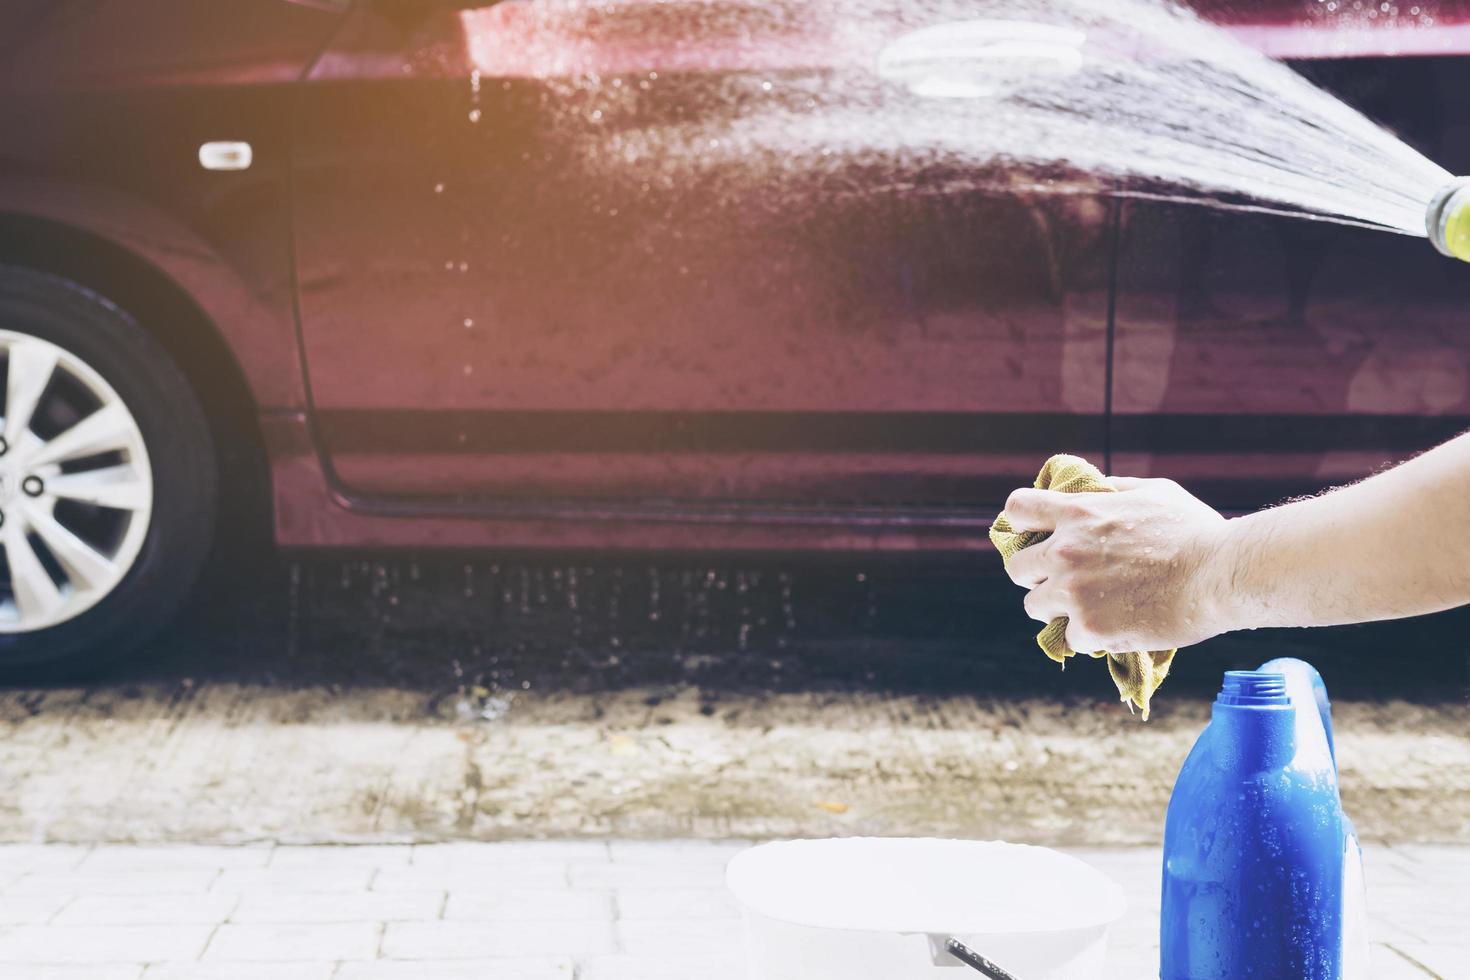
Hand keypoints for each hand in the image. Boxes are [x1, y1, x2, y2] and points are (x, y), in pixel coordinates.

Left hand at [1002, 476, 1232, 652]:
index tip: (1034, 535)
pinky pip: (1069, 638)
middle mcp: (1065, 551)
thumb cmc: (1196, 531)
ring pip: (1034, 607)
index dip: (1022, 524)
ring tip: (1086, 609)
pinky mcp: (1089, 628)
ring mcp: (1073, 591)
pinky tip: (1112, 629)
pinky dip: (1088, 636)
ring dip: (1056, 609)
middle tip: (1061, 582)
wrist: (1222, 574)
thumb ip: (1114, 492)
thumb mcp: (1153, 493)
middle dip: (1036, 575)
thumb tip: (1093, 490)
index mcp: (1077, 513)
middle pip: (1017, 568)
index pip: (1018, 509)